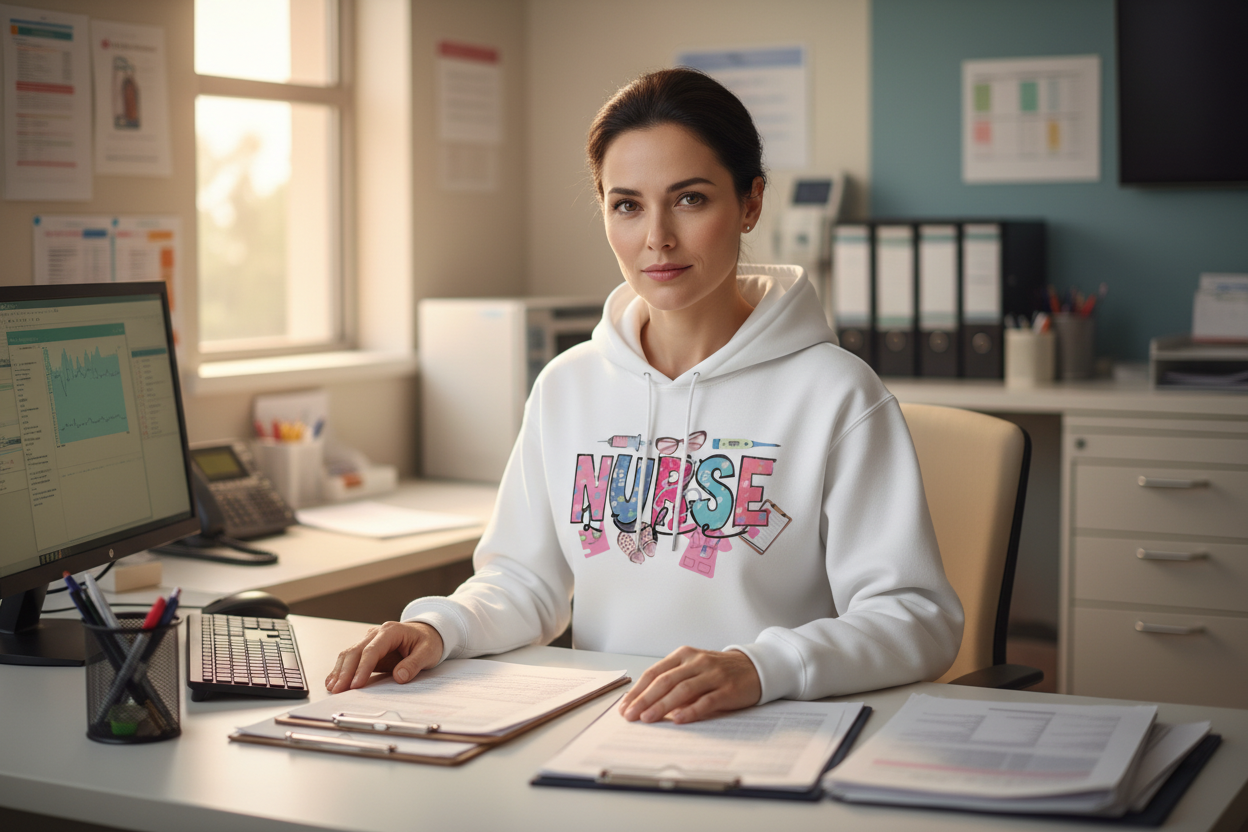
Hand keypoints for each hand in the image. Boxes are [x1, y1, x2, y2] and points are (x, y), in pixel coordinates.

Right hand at [325, 621, 443, 693]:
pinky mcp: (367, 649)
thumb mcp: (428, 652)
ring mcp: (370, 640)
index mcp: (391, 631)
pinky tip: (333, 681)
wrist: (428, 632)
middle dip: (345, 671)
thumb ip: (414, 664)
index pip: (372, 650)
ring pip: (349, 654)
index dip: (362, 668)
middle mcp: (376, 633)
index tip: (356, 684)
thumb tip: (399, 677)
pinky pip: (351, 658)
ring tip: (333, 688)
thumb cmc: (428, 641)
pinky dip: (341, 669)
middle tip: (338, 690)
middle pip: (355, 651)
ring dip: (340, 671)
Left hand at [618, 646, 760, 723]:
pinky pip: (706, 700)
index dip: (638, 690)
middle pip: (665, 681)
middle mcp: (697, 662)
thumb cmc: (718, 671)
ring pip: (683, 690)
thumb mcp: (693, 670)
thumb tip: (646, 705)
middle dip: (645, 699)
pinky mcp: (727, 689)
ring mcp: (713, 674)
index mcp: (684, 655)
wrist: (754, 667)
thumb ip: (673, 683)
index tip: (625, 707)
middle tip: (631, 716)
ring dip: (662, 705)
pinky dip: (691, 710)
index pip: (655, 673)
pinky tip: (678, 719)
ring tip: (648, 719)